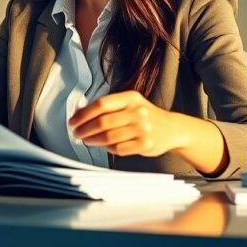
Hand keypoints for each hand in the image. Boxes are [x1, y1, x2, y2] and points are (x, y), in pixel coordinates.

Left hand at [67, 90, 187, 156]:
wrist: (172, 129)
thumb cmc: (145, 116)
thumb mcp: (129, 104)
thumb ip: (107, 107)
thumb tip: (78, 112)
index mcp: (131, 97)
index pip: (102, 104)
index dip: (84, 114)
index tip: (73, 121)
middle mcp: (138, 111)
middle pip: (103, 121)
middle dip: (85, 129)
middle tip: (76, 133)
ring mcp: (143, 128)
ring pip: (109, 136)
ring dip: (93, 140)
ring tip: (86, 140)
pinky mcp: (145, 144)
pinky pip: (119, 148)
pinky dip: (107, 148)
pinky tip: (103, 146)